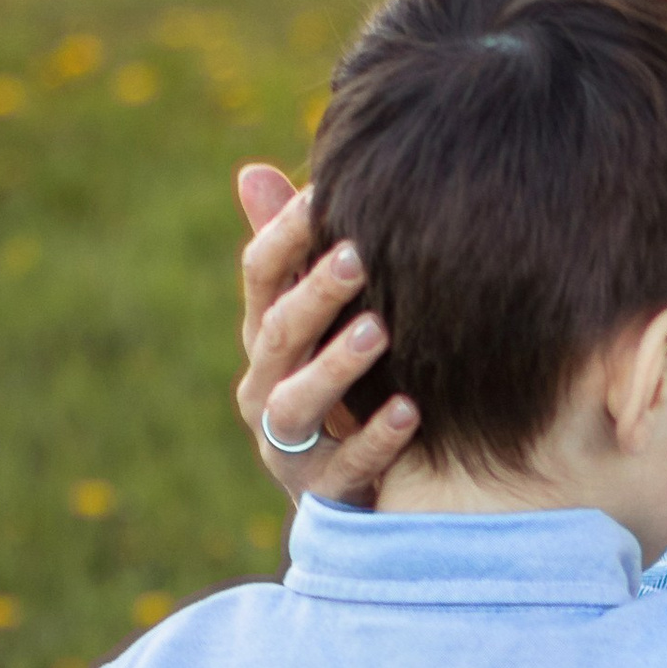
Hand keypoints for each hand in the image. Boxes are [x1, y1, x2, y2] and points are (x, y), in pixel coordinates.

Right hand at [233, 164, 422, 508]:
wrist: (351, 496)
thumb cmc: (343, 389)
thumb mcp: (320, 324)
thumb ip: (295, 258)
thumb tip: (254, 172)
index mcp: (266, 339)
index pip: (260, 276)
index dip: (285, 234)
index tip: (321, 194)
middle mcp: (264, 387)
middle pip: (278, 332)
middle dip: (315, 294)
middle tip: (357, 254)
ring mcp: (288, 444)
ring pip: (297, 401)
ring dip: (335, 365)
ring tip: (379, 331)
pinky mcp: (321, 492)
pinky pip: (347, 467)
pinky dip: (377, 440)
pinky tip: (412, 411)